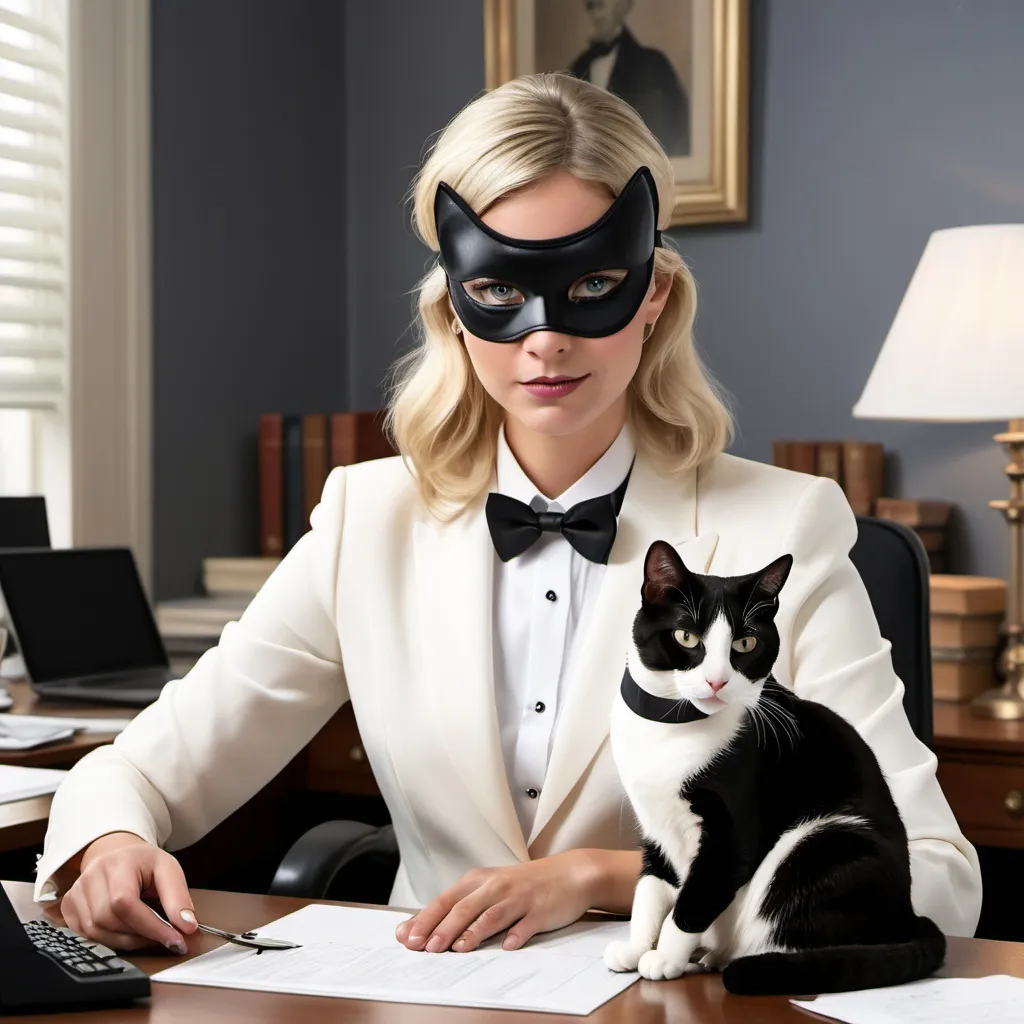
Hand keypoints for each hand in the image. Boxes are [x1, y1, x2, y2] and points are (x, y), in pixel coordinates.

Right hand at [56, 832, 198, 953]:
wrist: (118, 856)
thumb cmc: (144, 864)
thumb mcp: (169, 870)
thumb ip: (178, 897)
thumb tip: (187, 927)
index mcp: (118, 863)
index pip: (125, 903)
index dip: (150, 926)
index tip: (175, 941)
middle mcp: (90, 877)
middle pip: (109, 920)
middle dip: (140, 935)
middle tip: (163, 936)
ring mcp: (75, 893)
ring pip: (96, 933)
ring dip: (127, 941)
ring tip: (146, 933)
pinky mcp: (68, 908)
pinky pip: (86, 936)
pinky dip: (110, 941)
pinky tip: (126, 932)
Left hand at [394, 850, 600, 953]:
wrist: (569, 873)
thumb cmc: (524, 885)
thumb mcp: (491, 889)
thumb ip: (462, 907)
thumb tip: (427, 928)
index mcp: (480, 880)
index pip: (446, 899)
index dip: (425, 918)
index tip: (406, 937)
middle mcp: (497, 886)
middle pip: (465, 907)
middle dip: (443, 927)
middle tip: (425, 947)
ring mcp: (520, 897)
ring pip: (492, 914)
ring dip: (474, 932)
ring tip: (458, 948)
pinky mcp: (541, 910)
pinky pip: (527, 924)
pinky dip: (517, 935)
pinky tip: (508, 947)